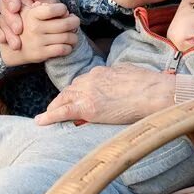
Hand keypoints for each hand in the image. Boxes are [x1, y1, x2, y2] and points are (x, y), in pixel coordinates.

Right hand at [0, 0, 60, 49]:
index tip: (16, 8)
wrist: (56, 31)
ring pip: (0, 18)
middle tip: (18, 29)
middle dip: (10, 18)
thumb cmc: (53, 12)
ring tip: (16, 43)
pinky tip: (4, 41)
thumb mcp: (47, 1)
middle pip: (3, 4)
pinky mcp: (3, 25)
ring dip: (6, 30)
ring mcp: (6, 13)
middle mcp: (11, 0)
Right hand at [0, 2, 79, 65]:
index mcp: (31, 14)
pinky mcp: (40, 54)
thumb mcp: (30, 10)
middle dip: (74, 22)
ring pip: (67, 37)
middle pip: (65, 24)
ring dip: (74, 36)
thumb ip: (41, 2)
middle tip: (75, 22)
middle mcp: (34, 28)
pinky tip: (67, 45)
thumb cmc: (27, 25)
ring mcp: (37, 42)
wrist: (12, 49)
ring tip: (73, 34)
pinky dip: (69, 47)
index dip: (63, 9)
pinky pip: (63, 49)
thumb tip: (56, 4)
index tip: (64, 11)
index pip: (55, 9)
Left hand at [35, 64, 175, 125]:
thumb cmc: (148, 84)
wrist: (153, 92)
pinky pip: (64, 112)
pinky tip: (40, 121)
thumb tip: (118, 84)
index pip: (82, 81)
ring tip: (47, 116)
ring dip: (55, 107)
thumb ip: (117, 79)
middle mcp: (90, 79)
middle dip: (63, 99)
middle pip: (70, 90)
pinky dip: (50, 116)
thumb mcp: (129, 74)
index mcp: (100, 72)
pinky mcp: (88, 108)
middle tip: (55, 108)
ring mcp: (87, 93)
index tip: (75, 97)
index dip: (76, 91)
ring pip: (65, 99)